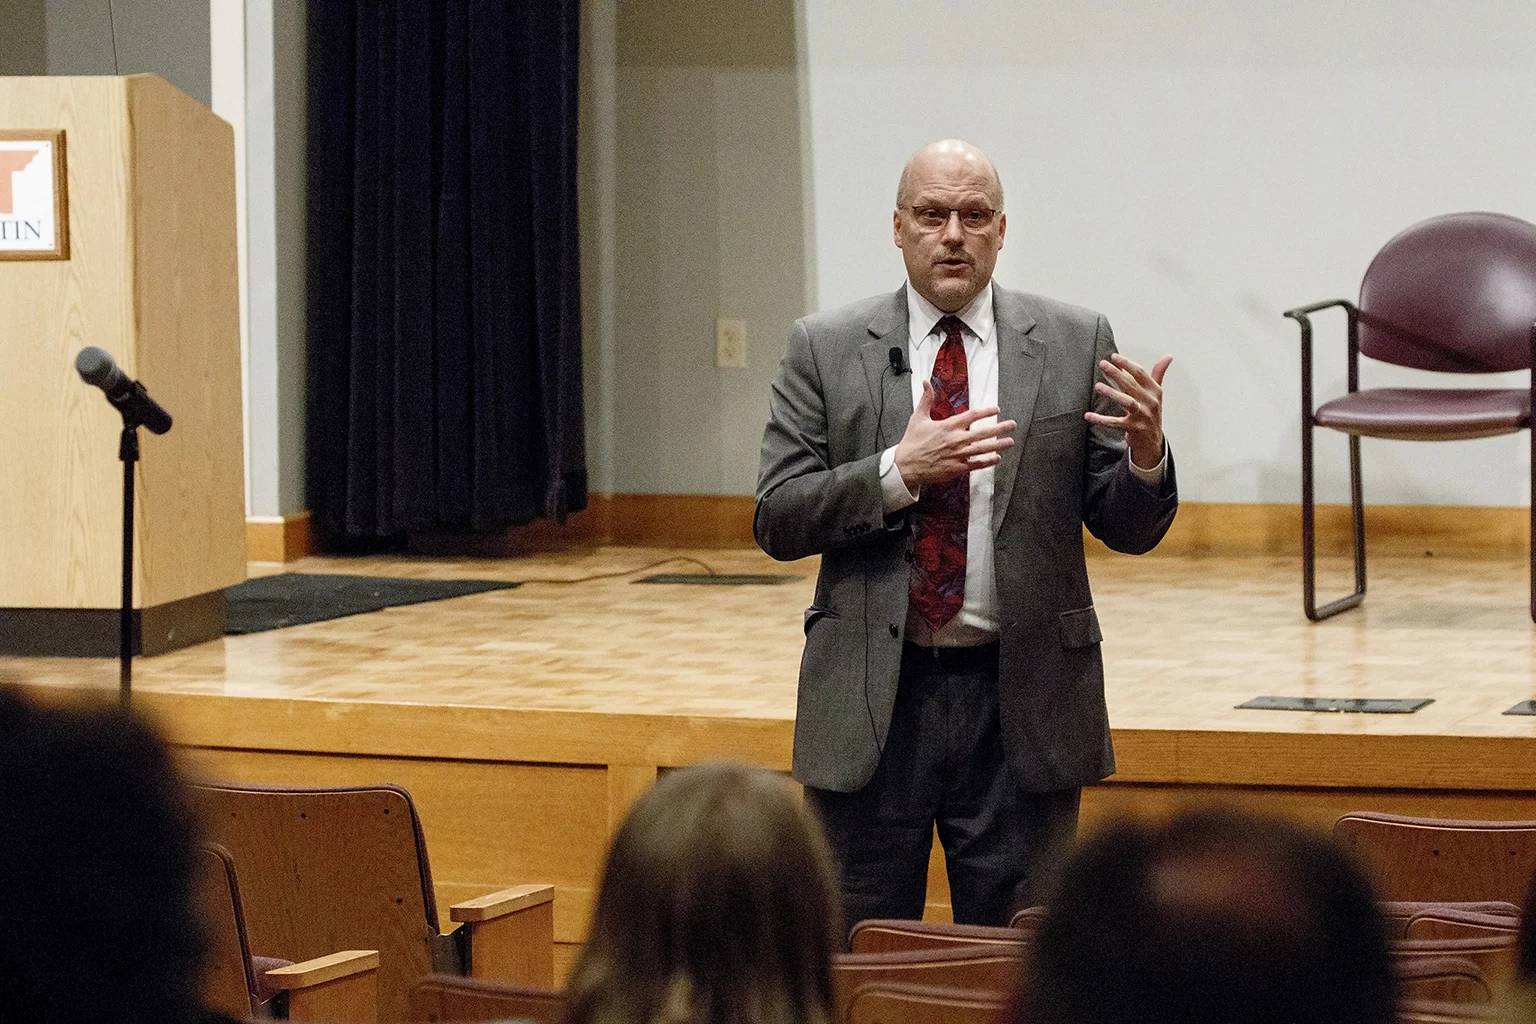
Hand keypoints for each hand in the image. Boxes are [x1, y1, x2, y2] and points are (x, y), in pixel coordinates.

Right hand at [894, 381, 1015, 487]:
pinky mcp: (957, 468)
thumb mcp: (918, 418)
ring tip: (1010, 441)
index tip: (996, 409)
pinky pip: (976, 464)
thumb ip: (926, 399)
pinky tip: (997, 458)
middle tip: (1013, 425)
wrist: (905, 466)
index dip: (986, 411)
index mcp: (948, 426)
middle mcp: (956, 440)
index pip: (972, 415)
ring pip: (983, 449)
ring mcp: (958, 455)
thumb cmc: (912, 442)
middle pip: (983, 432)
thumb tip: (925, 382)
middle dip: (1000, 428)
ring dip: (999, 445)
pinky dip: (988, 461)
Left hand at [1085, 353, 1171, 468]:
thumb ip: (1159, 374)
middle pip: (1131, 385)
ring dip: (1112, 393)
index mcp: (1155, 392)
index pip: (1141, 374)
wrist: (1153, 442)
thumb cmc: (1151, 413)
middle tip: (1103, 364)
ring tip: (1098, 386)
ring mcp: (1142, 416)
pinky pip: (1115, 422)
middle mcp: (1150, 403)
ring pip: (1126, 402)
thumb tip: (1168, 356)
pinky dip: (1101, 419)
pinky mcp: (1133, 428)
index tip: (1114, 356)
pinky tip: (1089, 415)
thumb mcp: (1157, 394)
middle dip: (1117, 373)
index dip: (1127, 364)